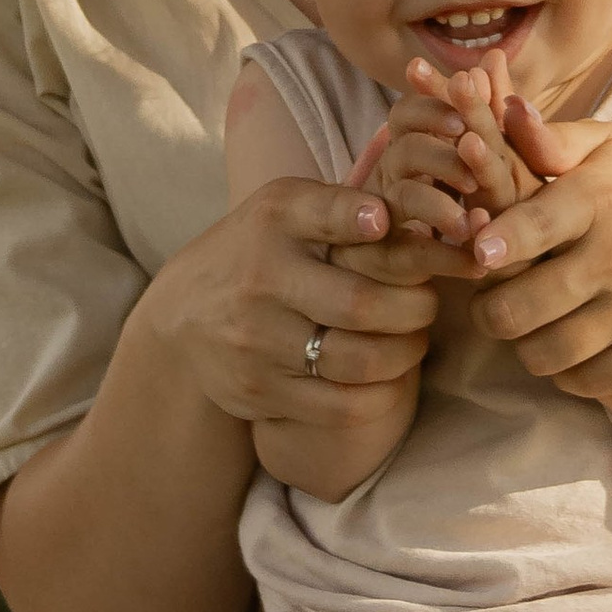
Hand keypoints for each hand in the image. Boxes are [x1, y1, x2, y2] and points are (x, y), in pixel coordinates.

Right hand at [143, 169, 438, 439]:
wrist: (183, 314)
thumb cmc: (260, 252)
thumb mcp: (286, 211)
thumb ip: (342, 205)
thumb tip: (394, 217)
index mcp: (273, 222)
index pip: (330, 213)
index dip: (373, 219)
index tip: (390, 225)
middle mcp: (261, 279)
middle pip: (363, 304)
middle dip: (417, 306)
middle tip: (429, 304)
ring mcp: (257, 341)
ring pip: (359, 361)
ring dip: (406, 352)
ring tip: (413, 339)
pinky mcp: (259, 391)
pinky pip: (342, 407)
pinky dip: (382, 394)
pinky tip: (387, 377)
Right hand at [333, 55, 539, 276]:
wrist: (410, 261)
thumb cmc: (452, 193)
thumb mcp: (473, 153)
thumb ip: (479, 110)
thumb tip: (493, 58)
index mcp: (406, 144)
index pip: (407, 115)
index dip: (433, 110)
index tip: (464, 121)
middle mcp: (389, 175)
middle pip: (405, 152)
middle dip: (441, 156)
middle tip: (473, 165)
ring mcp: (383, 218)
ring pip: (403, 205)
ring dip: (439, 208)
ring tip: (473, 221)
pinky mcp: (385, 259)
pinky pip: (410, 256)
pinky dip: (446, 257)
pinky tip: (477, 263)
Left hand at [466, 108, 611, 392]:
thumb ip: (556, 140)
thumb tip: (504, 114)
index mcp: (600, 197)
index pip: (518, 233)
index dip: (485, 251)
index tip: (478, 258)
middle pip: (515, 311)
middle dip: (491, 313)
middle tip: (494, 308)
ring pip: (544, 354)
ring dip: (527, 347)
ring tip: (532, 330)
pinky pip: (588, 380)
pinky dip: (569, 372)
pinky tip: (573, 350)